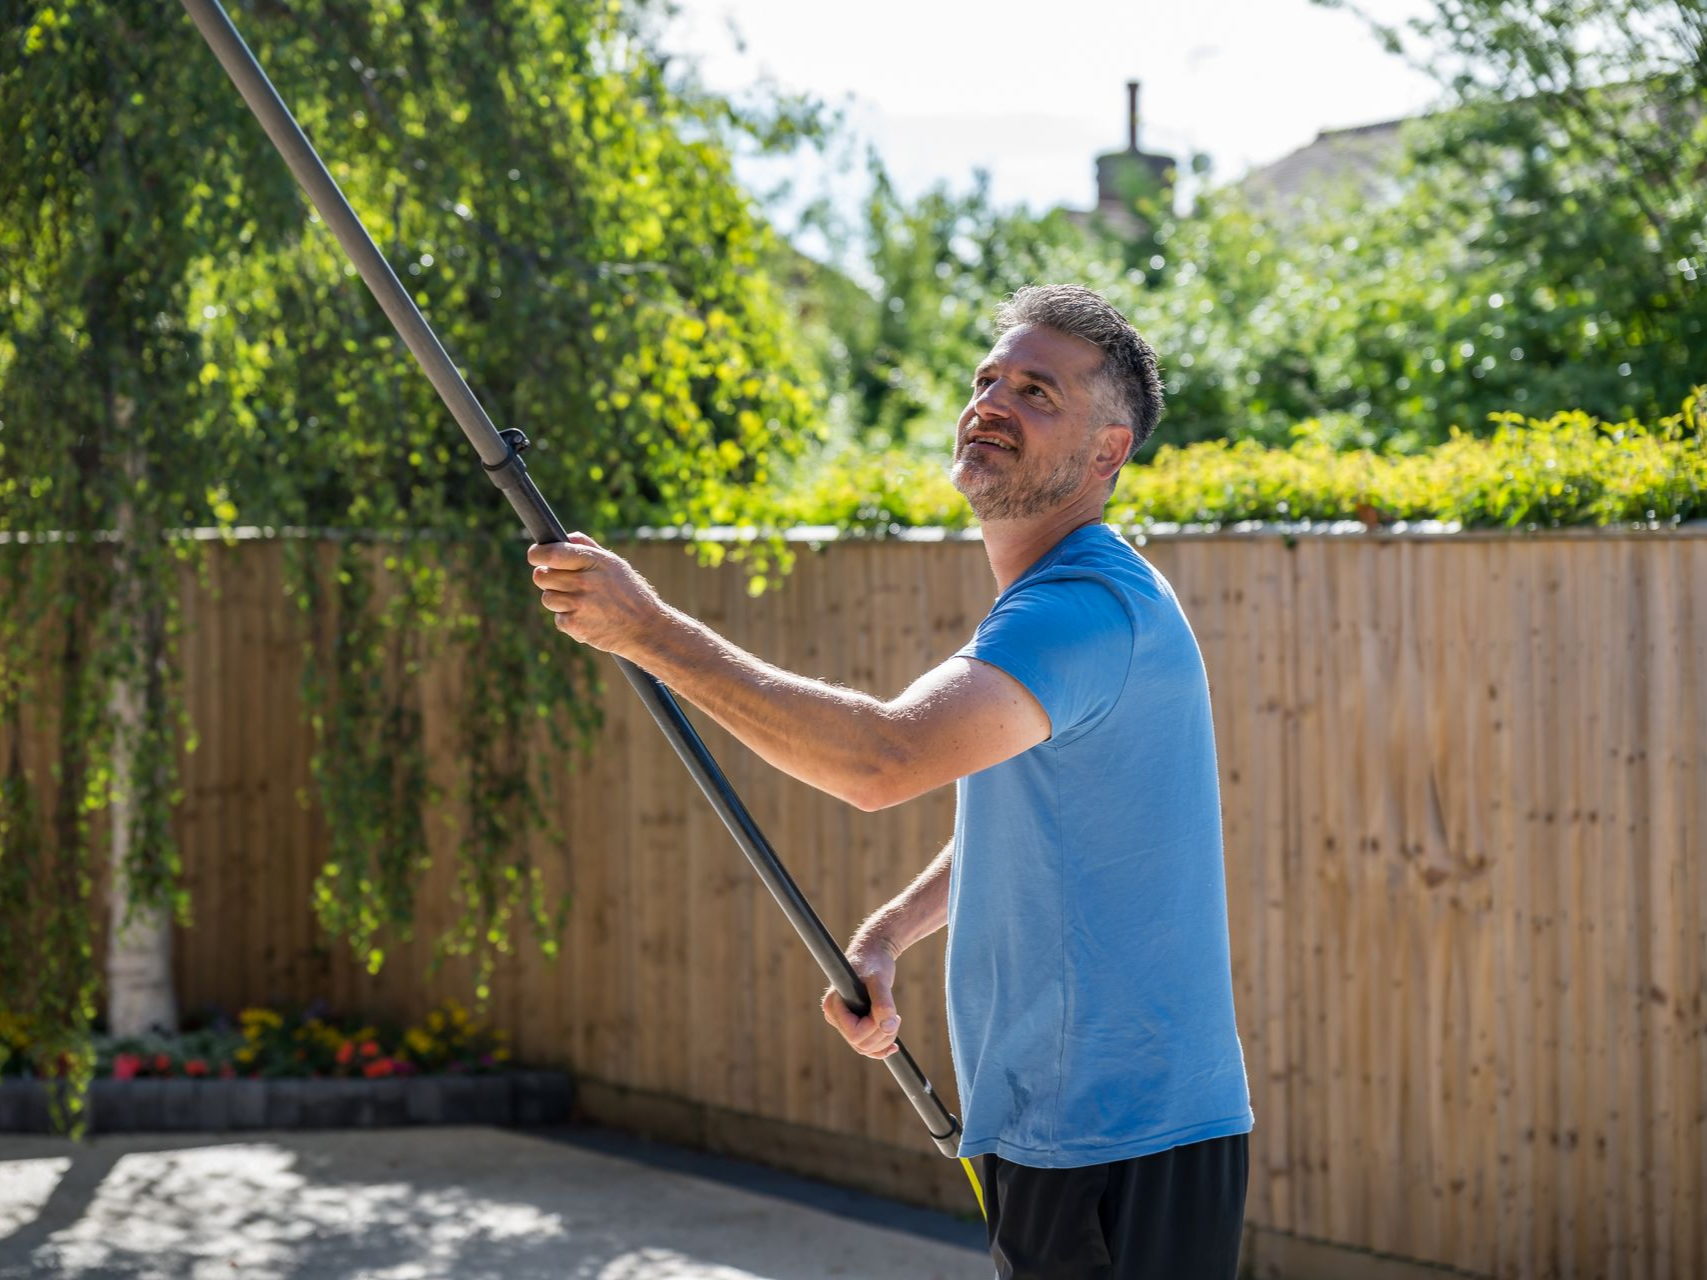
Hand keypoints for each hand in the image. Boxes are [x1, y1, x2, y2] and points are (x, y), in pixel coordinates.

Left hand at [529, 534, 665, 657]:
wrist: (645, 628)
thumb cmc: (630, 593)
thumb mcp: (615, 565)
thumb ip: (589, 548)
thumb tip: (566, 537)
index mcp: (594, 562)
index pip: (554, 553)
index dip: (537, 553)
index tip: (535, 555)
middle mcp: (585, 581)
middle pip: (542, 576)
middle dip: (546, 578)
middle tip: (561, 582)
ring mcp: (579, 605)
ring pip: (547, 598)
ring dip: (557, 600)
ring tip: (580, 602)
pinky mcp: (576, 626)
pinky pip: (558, 619)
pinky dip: (569, 619)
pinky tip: (588, 618)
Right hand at [822, 934, 901, 1059]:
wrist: (874, 954)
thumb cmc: (874, 962)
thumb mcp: (880, 980)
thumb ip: (884, 1004)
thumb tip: (888, 1029)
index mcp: (834, 1005)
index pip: (855, 1034)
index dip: (875, 1027)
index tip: (890, 1012)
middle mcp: (835, 1016)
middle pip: (860, 1044)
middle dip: (883, 1035)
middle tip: (896, 1016)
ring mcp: (843, 1022)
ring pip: (865, 1047)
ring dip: (884, 1040)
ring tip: (895, 1019)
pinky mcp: (854, 1023)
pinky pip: (866, 1046)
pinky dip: (880, 1048)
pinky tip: (894, 1045)